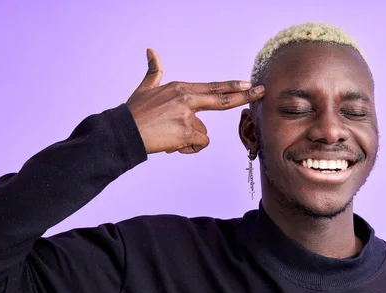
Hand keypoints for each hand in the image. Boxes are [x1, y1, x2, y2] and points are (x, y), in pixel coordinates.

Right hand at [126, 49, 264, 153]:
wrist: (124, 132)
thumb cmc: (134, 112)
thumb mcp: (145, 88)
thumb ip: (153, 71)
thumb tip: (151, 51)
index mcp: (180, 88)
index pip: (213, 87)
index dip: (232, 86)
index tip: (249, 83)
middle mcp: (187, 98)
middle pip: (222, 99)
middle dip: (244, 95)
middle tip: (261, 92)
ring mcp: (188, 115)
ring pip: (203, 132)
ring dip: (191, 139)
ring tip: (170, 138)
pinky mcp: (187, 132)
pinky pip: (199, 143)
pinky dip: (189, 148)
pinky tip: (173, 145)